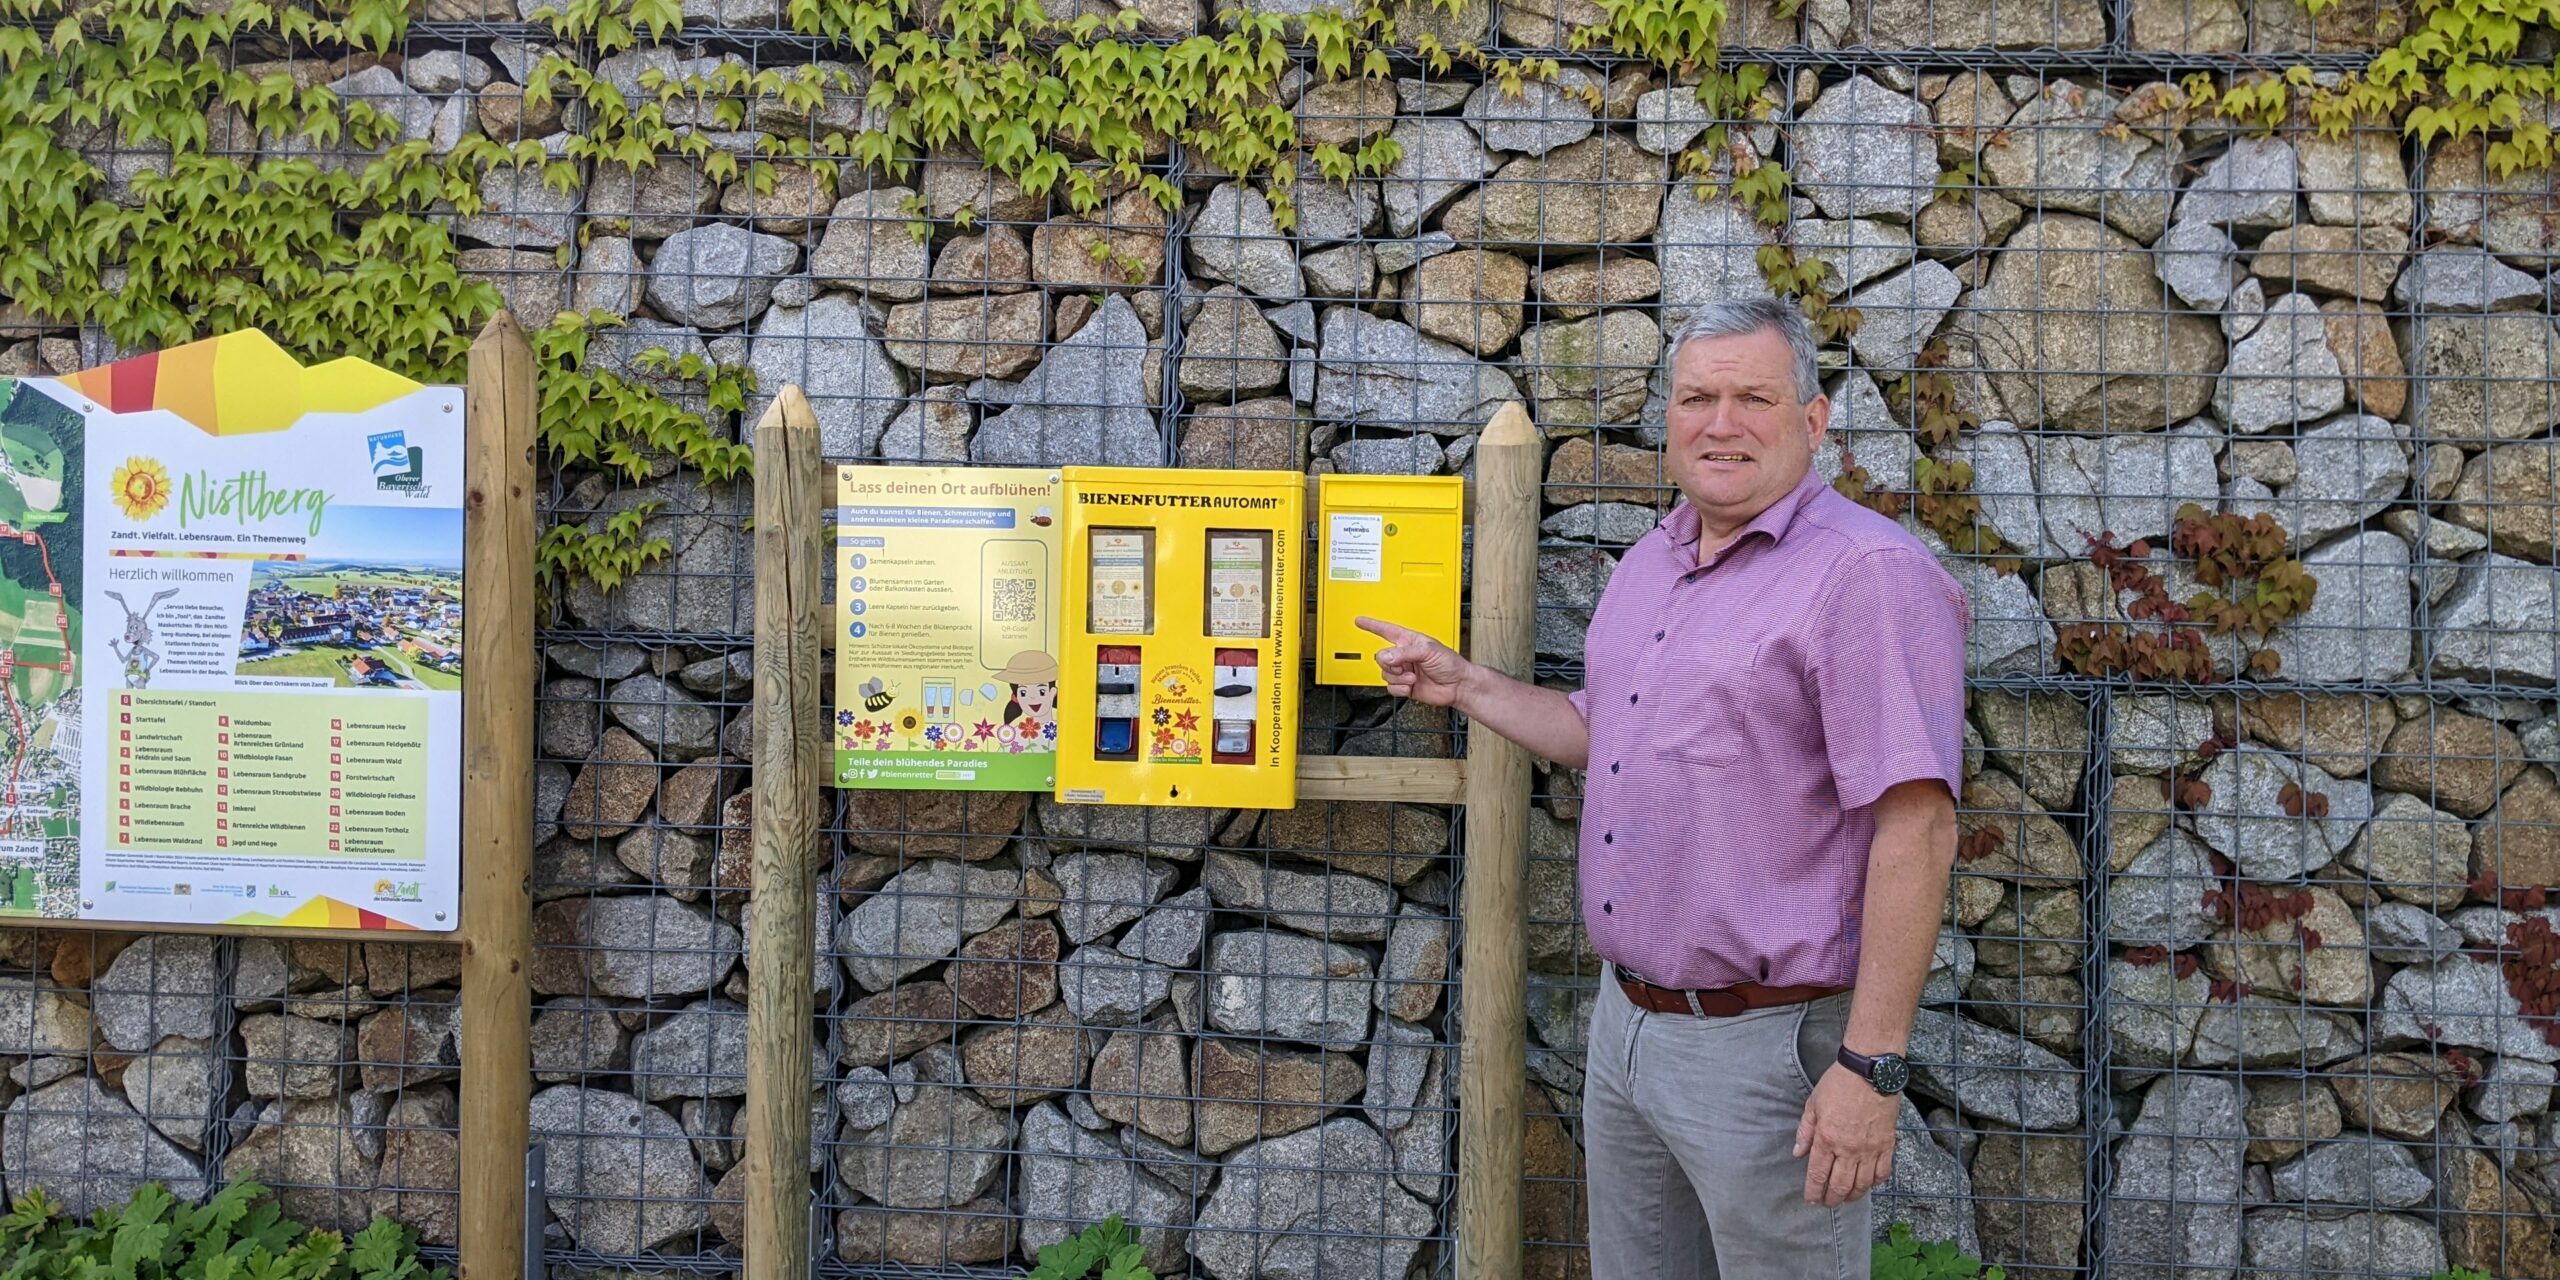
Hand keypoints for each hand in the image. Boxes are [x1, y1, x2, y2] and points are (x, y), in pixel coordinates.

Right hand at [1354, 617, 1471, 707]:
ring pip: (1385, 674)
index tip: (1359, 621)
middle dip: (1391, 664)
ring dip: (1399, 678)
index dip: (1372, 625)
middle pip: (1382, 657)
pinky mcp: (1405, 686)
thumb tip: (1385, 656)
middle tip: (1404, 666)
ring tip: (1413, 677)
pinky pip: (1391, 688)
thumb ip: (1404, 653)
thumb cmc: (1450, 663)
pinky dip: (1400, 688)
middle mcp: (1404, 656)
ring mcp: (1404, 671)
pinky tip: (1411, 686)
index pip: (1386, 630)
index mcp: (1409, 641)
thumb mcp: (1427, 651)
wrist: (1457, 686)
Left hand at [1792, 1064, 1898, 1206]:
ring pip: (1862, 1184)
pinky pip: (1883, 1172)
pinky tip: (1868, 1184)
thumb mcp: (1813, 1104)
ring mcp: (1870, 1148)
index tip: (1811, 1200)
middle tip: (1828, 1203)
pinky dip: (1875, 1182)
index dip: (1814, 1192)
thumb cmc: (1838, 1084)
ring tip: (1846, 1198)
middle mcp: (1849, 1148)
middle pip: (1840, 1185)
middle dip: (1832, 1199)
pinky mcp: (1887, 1144)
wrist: (1870, 1071)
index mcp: (1827, 1138)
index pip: (1818, 1175)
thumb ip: (1805, 1131)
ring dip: (1853, 1195)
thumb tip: (1798, 1153)